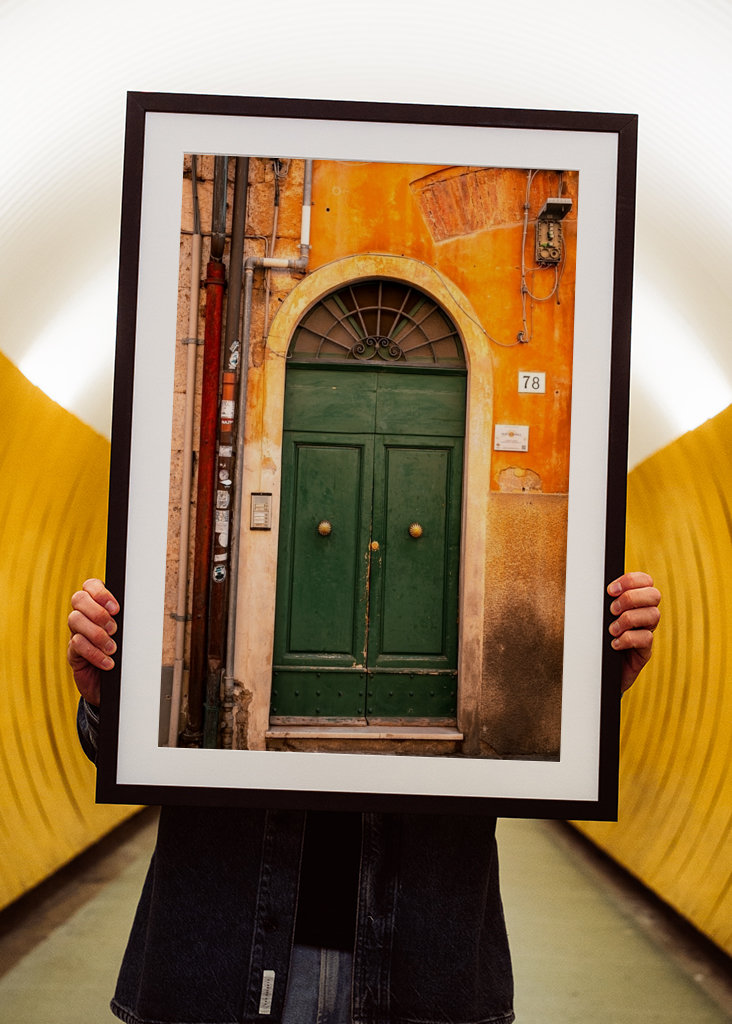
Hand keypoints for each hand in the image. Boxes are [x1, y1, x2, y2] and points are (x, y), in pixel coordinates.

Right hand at [67, 579, 119, 704]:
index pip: (90, 585)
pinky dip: (94, 653)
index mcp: (98, 606)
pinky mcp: (73, 652)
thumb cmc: (124, 654)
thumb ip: (128, 620)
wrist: (115, 684)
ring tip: (112, 648)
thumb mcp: (128, 634)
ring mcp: (76, 633)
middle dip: (98, 612)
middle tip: (114, 628)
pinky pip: (77, 645)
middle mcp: (84, 616)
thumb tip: (141, 611)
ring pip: (75, 620)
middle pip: (78, 599)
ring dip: (97, 634)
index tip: (116, 608)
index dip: (100, 593)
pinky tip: (107, 662)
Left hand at [607, 571, 660, 692]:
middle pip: (654, 595)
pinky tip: (614, 644)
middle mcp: (644, 615)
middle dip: (631, 598)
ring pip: (653, 615)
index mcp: (634, 602)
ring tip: (611, 630)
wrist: (596, 672)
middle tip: (612, 610)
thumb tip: (590, 587)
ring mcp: (646, 632)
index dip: (631, 580)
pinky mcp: (645, 651)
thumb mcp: (596, 617)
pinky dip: (628, 639)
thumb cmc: (595, 640)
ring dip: (628, 619)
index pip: (645, 581)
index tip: (610, 590)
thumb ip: (600, 602)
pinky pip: (646, 638)